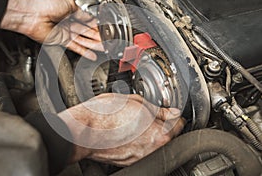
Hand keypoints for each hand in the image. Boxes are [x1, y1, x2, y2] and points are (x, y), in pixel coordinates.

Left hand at [0, 0, 102, 60]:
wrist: (32, 15)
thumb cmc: (45, 5)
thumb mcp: (68, 4)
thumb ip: (81, 12)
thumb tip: (91, 17)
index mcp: (71, 12)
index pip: (88, 20)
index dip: (97, 25)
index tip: (105, 30)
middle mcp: (69, 23)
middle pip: (87, 31)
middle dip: (98, 36)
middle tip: (107, 41)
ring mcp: (65, 33)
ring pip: (83, 40)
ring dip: (94, 45)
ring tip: (104, 48)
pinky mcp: (62, 41)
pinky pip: (75, 47)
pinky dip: (84, 51)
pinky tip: (92, 54)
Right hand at [58, 93, 184, 165]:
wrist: (82, 130)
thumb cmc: (103, 114)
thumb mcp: (134, 102)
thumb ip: (157, 109)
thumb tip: (169, 112)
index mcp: (158, 133)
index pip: (179, 123)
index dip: (174, 114)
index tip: (169, 111)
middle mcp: (151, 149)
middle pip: (167, 135)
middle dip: (161, 124)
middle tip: (149, 113)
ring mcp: (139, 157)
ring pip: (152, 143)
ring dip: (148, 132)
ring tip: (134, 121)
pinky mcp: (128, 161)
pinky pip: (139, 149)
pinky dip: (136, 140)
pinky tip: (125, 130)